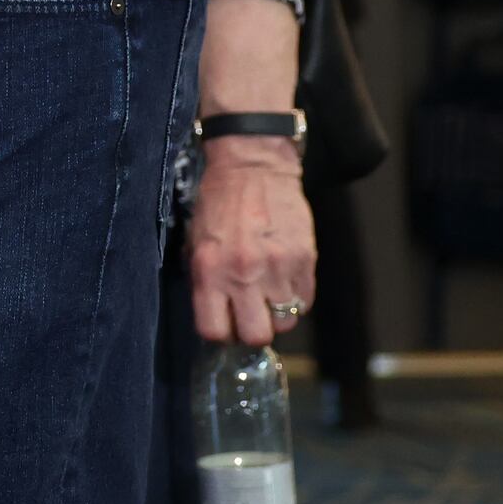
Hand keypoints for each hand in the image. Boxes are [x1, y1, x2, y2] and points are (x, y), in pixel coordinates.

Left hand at [189, 141, 313, 345]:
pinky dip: (295, 298)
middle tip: (249, 315)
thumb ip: (204, 282)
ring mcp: (279, 268)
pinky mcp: (305, 260)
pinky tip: (283, 280)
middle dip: (252, 330)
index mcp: (210, 270)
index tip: (224, 324)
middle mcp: (244, 274)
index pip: (215, 332)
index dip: (221, 333)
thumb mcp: (196, 242)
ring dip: (276, 315)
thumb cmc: (218, 204)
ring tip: (268, 295)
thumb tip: (216, 317)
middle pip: (256, 336)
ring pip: (285, 323)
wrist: (253, 167)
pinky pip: (305, 300)